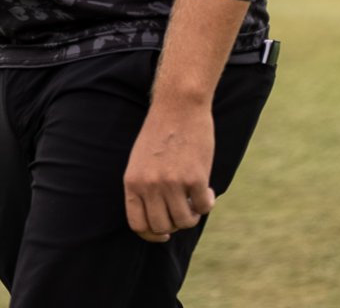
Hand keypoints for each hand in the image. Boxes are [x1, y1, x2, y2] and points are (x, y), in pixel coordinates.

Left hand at [123, 104, 215, 242]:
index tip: (164, 233)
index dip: (152, 234)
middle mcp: (149, 184)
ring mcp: (172, 182)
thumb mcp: (140, 160)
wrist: (178, 105)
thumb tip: (158, 223)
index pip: (137, 224)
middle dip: (174, 224)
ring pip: (184, 221)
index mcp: (132, 181)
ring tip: (195, 200)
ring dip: (192, 215)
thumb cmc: (160, 132)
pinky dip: (207, 203)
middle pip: (162, 227)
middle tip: (183, 209)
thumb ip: (144, 188)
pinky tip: (207, 190)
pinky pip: (203, 207)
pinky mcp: (194, 177)